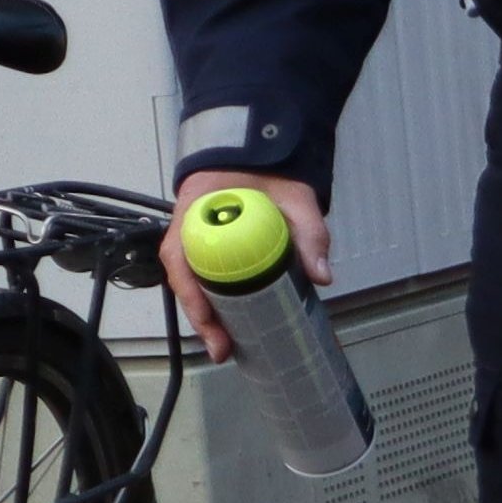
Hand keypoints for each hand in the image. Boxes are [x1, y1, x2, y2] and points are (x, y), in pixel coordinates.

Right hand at [160, 172, 327, 359]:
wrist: (261, 153)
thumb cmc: (270, 173)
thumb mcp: (295, 198)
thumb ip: (310, 232)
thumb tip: (322, 277)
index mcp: (194, 213)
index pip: (179, 259)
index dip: (192, 294)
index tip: (210, 321)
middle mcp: (186, 230)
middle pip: (184, 280)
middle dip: (200, 318)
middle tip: (222, 349)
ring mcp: (195, 240)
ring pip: (192, 282)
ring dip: (206, 315)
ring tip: (225, 347)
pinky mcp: (210, 249)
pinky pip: (206, 276)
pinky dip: (216, 301)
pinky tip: (231, 324)